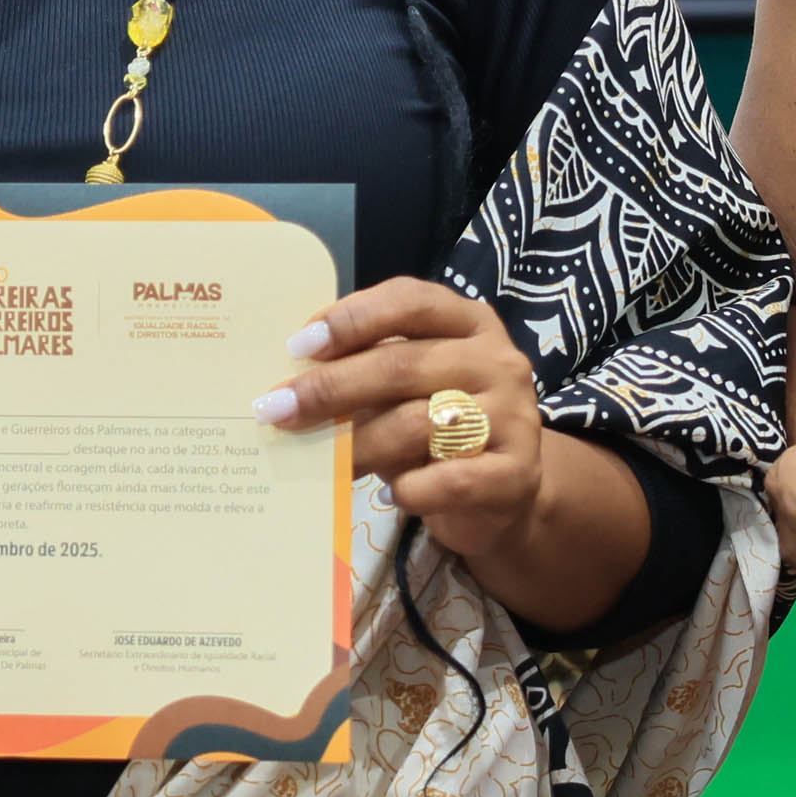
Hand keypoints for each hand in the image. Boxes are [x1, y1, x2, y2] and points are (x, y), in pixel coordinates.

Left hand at [257, 278, 580, 603]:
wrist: (503, 493)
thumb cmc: (438, 428)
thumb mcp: (405, 389)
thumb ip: (366, 370)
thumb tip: (286, 382)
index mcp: (468, 322)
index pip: (410, 301)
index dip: (353, 319)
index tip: (299, 346)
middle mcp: (497, 360)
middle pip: (404, 364)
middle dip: (332, 388)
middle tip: (277, 410)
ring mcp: (514, 416)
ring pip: (422, 423)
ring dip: (359, 445)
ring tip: (322, 462)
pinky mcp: (517, 473)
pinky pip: (453, 479)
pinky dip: (412, 489)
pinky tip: (389, 494)